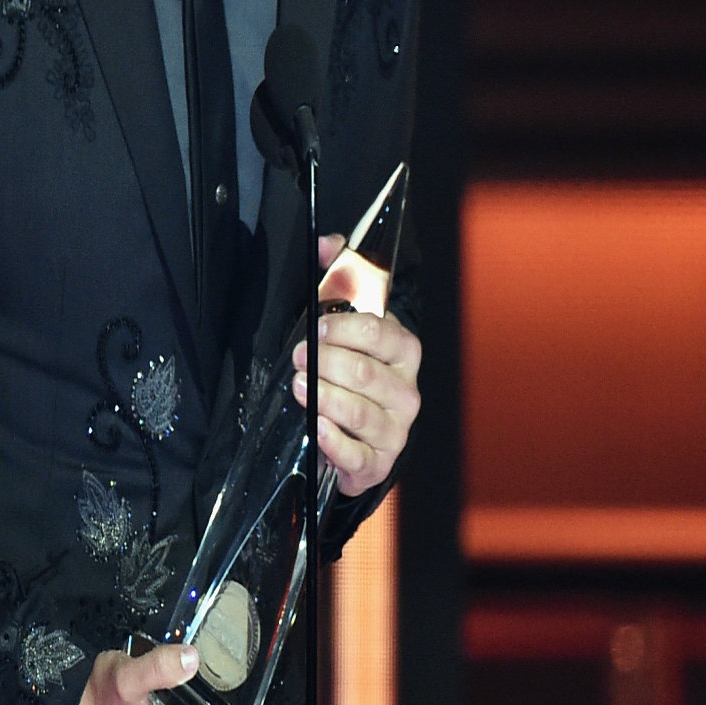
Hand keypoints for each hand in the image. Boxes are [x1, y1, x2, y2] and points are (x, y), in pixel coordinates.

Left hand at [292, 233, 421, 497]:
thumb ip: (337, 277)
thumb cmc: (349, 370)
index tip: (317, 328)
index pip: (382, 335)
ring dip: (325, 397)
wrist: (354, 433)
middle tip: (299, 357)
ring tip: (299, 386)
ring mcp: (395, 429)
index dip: (346, 329)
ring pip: (360, 412)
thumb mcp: (342, 323)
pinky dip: (334, 441)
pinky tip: (316, 427)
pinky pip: (357, 454)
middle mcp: (406, 391)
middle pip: (367, 374)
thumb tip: (328, 242)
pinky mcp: (377, 462)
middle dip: (327, 363)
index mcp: (404, 352)